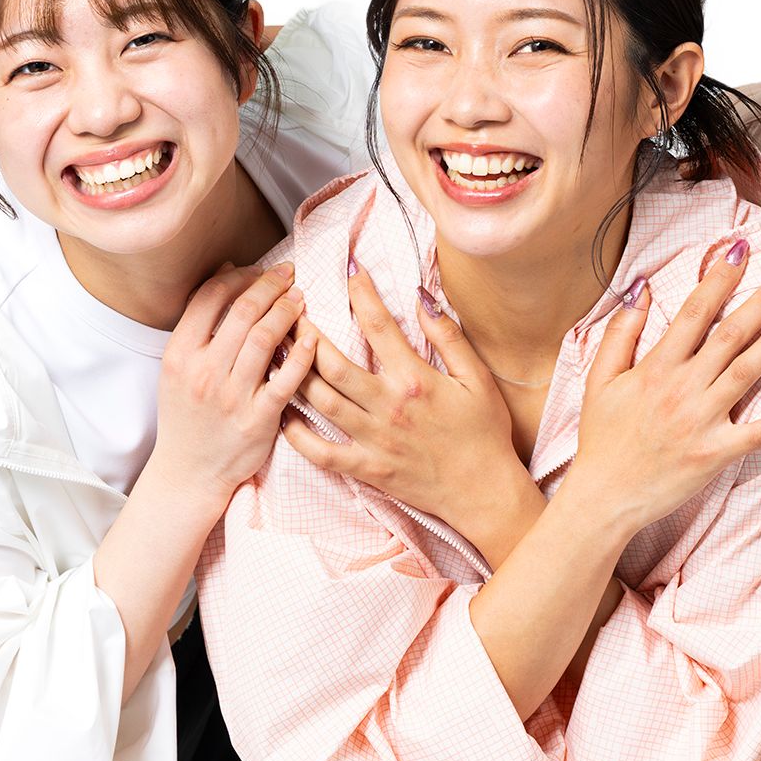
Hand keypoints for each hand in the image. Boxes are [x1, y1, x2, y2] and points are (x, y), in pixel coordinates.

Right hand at [148, 260, 317, 508]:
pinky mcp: (257, 420)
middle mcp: (203, 372)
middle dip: (270, 285)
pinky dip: (301, 355)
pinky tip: (312, 338)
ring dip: (287, 311)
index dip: (240, 276)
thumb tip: (228, 271)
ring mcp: (231, 397)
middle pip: (242, 311)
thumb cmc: (188, 414)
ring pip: (265, 339)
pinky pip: (286, 381)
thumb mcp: (179, 367)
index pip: (210, 297)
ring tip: (301, 298)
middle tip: (290, 274)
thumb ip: (201, 323)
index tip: (260, 269)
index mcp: (180, 354)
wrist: (189, 472)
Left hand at [282, 262, 541, 562]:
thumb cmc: (485, 433)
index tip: (348, 269)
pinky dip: (297, 436)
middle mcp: (388, 407)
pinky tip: (283, 415)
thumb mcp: (477, 378)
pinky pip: (321, 453)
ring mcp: (374, 440)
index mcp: (415, 380)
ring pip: (320, 401)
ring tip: (276, 350)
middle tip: (290, 310)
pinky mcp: (367, 469)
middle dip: (306, 332)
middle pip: (332, 363)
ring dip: (293, 373)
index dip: (361, 293)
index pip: (379, 326)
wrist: (484, 492)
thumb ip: (449, 337)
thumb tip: (422, 297)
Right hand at [562, 242, 760, 537]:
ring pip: (749, 370)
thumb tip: (641, 290)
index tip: (740, 250)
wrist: (604, 496)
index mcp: (656, 367)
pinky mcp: (716, 453)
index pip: (694, 312)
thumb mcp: (599, 380)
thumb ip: (620, 333)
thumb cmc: (602, 439)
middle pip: (730, 333)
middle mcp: (682, 388)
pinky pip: (760, 430)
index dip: (719, 278)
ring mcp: (702, 421)